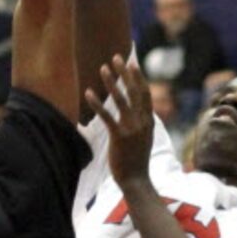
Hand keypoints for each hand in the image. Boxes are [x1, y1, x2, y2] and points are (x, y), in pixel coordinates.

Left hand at [85, 55, 153, 185]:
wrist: (136, 180)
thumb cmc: (137, 160)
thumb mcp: (145, 138)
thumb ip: (143, 123)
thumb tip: (141, 112)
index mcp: (149, 120)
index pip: (144, 93)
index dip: (138, 77)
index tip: (131, 63)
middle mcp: (142, 121)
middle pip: (134, 91)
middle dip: (125, 72)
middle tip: (116, 57)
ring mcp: (131, 129)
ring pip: (121, 100)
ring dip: (111, 82)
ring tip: (103, 68)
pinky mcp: (119, 137)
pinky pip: (107, 116)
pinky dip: (97, 103)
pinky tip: (88, 92)